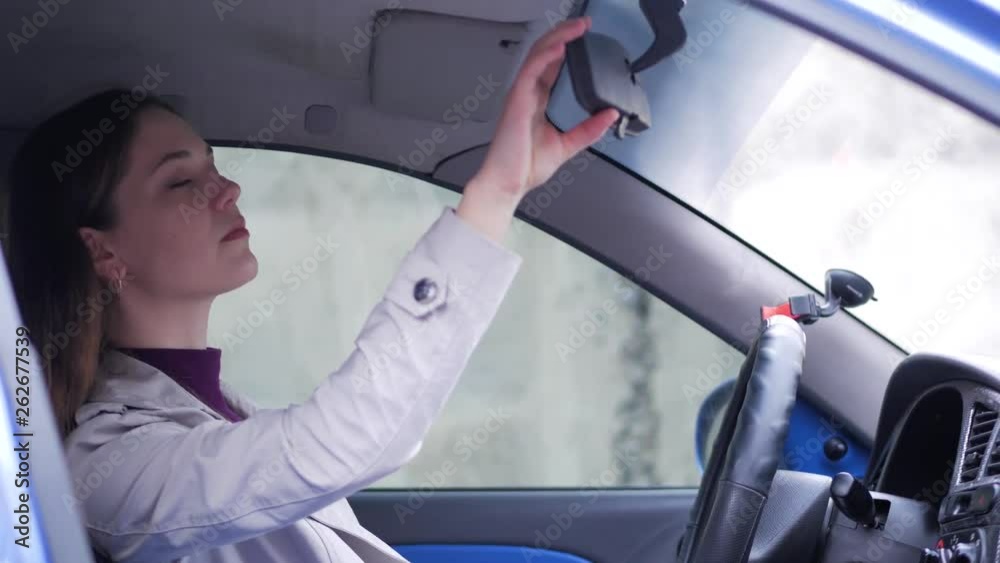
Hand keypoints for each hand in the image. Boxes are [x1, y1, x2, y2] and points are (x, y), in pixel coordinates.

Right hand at [457, 16, 619, 241]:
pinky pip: (531, 71)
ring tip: (577, 28)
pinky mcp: (517, 101)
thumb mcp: (567, 145)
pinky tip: (561, 47)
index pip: (552, 65)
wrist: (508, 184)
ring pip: (538, 55)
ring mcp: (521, 95)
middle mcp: (528, 94)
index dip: (566, 47)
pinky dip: (546, 56)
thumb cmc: (524, 167)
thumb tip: (610, 115)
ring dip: (558, 38)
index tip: (584, 36)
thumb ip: (588, 130)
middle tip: (584, 24)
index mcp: (537, 101)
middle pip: (544, 53)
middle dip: (564, 35)